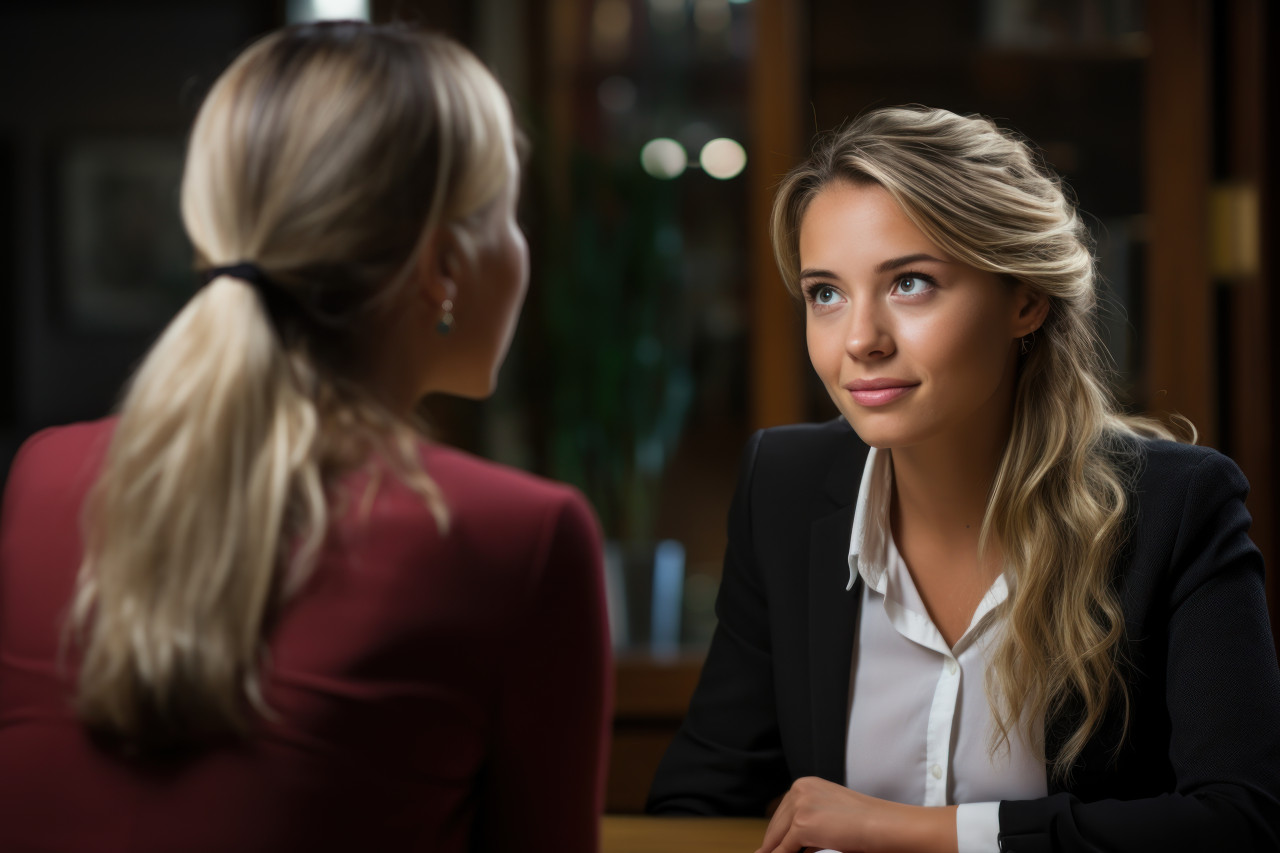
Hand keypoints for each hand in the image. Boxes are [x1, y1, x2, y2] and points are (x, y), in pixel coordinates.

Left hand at [753, 777, 957, 852]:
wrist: (885, 825)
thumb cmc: (866, 824)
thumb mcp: (829, 819)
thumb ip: (807, 826)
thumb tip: (783, 846)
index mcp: (806, 784)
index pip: (783, 813)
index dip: (777, 834)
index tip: (770, 848)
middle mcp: (799, 788)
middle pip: (776, 824)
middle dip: (774, 844)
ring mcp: (800, 805)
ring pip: (777, 837)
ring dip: (777, 851)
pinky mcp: (802, 823)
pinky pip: (784, 849)